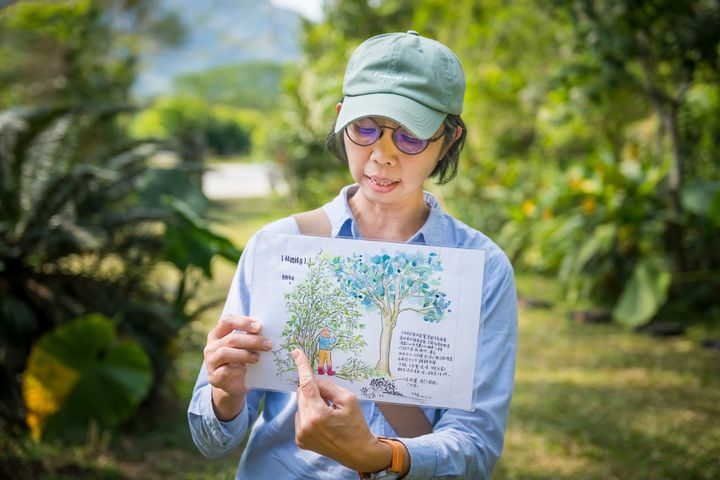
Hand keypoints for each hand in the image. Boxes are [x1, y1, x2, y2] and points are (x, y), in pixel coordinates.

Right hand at [204, 313, 271, 420]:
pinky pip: (225, 371)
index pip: (227, 321)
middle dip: (252, 341)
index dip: (243, 322)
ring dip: (245, 354)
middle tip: (268, 344)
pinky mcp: (214, 377)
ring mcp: (211, 362)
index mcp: (217, 334)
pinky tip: (245, 371)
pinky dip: (238, 369)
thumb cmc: (241, 360)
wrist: (234, 385)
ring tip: (257, 358)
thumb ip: (250, 337)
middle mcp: (211, 347)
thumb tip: (269, 331)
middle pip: (231, 339)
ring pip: (225, 353)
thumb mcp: (244, 347)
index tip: (259, 326)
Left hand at [292, 349, 391, 471]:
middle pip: (302, 394)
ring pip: (301, 405)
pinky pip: (300, 417)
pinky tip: (322, 422)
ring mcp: (301, 434)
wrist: (357, 452)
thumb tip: (315, 382)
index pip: (306, 384)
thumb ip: (329, 387)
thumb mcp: (349, 400)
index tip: (296, 353)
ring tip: (328, 414)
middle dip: (313, 390)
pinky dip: (309, 414)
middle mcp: (305, 424)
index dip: (302, 367)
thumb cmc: (356, 425)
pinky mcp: (300, 440)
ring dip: (311, 403)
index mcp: (317, 414)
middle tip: (328, 397)